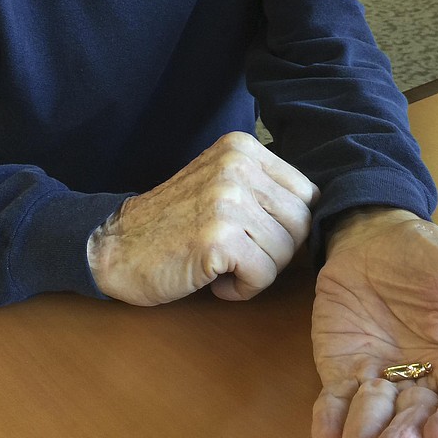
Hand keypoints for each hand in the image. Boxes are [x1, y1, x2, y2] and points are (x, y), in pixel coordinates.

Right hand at [88, 132, 318, 305]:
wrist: (116, 248)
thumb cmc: (175, 224)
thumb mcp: (220, 184)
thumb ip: (265, 187)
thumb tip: (321, 209)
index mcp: (242, 147)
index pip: (307, 194)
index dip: (288, 226)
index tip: (255, 235)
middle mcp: (237, 165)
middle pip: (300, 224)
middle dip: (275, 252)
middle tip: (237, 256)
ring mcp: (227, 200)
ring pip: (285, 253)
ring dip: (257, 272)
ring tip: (221, 264)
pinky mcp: (217, 238)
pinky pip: (262, 276)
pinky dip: (242, 289)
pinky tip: (214, 280)